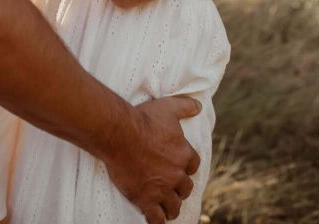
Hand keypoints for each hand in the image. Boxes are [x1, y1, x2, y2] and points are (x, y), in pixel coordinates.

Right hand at [104, 96, 201, 222]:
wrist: (120, 134)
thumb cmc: (143, 119)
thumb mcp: (168, 108)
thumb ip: (185, 107)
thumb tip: (199, 106)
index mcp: (184, 154)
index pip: (193, 166)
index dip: (187, 167)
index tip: (180, 168)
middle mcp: (176, 174)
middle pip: (186, 189)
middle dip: (180, 189)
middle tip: (171, 188)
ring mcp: (162, 189)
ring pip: (174, 207)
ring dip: (171, 207)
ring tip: (166, 208)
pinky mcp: (146, 200)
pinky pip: (157, 219)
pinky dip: (157, 220)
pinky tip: (154, 218)